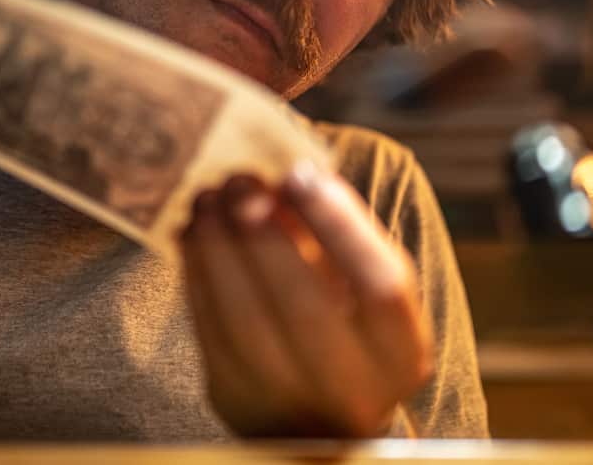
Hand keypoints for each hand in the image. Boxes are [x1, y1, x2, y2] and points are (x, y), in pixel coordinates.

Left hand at [180, 166, 433, 437]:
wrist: (316, 421)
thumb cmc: (347, 330)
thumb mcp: (364, 295)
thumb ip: (339, 239)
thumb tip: (284, 175)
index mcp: (399, 353)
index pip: (380, 285)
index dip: (338, 226)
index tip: (299, 171)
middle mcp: (350, 387)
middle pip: (304, 305)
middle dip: (264, 232)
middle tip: (239, 177)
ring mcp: (285, 401)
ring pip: (243, 317)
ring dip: (218, 246)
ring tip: (207, 195)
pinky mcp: (231, 396)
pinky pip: (207, 328)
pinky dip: (196, 271)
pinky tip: (193, 230)